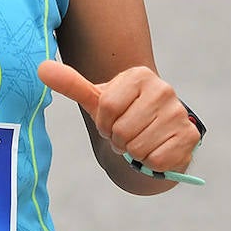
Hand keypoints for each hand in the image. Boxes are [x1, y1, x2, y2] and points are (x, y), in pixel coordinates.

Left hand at [38, 59, 199, 177]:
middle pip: (122, 130)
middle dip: (118, 139)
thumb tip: (41, 67)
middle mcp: (163, 89)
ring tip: (139, 140)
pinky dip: (150, 162)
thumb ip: (71, 84)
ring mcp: (179, 112)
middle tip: (126, 134)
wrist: (156, 131)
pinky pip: (157, 160)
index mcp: (139, 76)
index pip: (106, 107)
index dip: (103, 122)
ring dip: (133, 152)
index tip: (110, 121)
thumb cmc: (122, 113)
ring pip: (138, 147)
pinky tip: (155, 149)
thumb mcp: (97, 99)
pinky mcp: (189, 136)